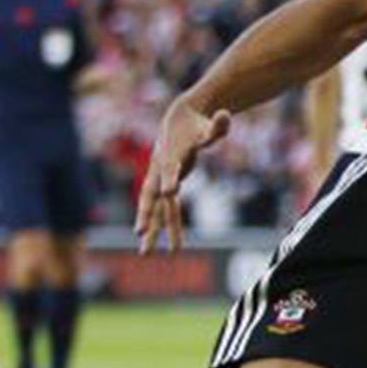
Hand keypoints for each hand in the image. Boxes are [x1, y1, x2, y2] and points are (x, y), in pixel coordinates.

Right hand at [135, 99, 231, 252]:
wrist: (177, 120)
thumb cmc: (196, 125)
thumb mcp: (208, 126)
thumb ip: (217, 125)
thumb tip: (226, 115)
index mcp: (172, 154)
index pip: (171, 168)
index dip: (170, 178)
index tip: (169, 192)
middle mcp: (161, 169)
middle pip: (153, 194)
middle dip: (147, 214)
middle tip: (141, 233)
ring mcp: (159, 179)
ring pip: (153, 207)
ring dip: (149, 228)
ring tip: (144, 252)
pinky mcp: (163, 184)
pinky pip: (160, 208)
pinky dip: (157, 223)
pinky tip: (149, 241)